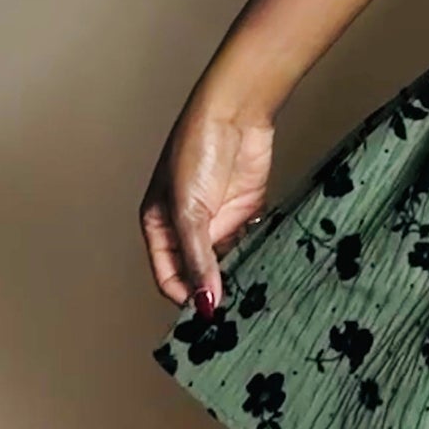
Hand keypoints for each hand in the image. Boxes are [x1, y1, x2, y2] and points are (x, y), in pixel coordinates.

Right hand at [139, 91, 275, 319]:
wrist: (234, 112)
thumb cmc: (195, 151)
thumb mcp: (189, 211)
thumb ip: (198, 258)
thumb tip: (203, 303)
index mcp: (160, 227)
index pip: (168, 276)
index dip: (185, 297)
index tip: (208, 316)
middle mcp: (188, 228)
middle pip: (199, 273)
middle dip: (213, 292)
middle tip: (235, 316)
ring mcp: (219, 220)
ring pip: (227, 262)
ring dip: (238, 277)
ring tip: (255, 300)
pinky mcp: (247, 211)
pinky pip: (251, 244)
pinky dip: (257, 258)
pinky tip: (268, 273)